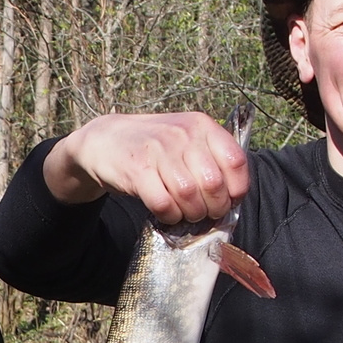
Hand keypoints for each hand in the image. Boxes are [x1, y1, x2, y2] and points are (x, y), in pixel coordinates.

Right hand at [42, 112, 249, 223]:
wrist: (106, 140)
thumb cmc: (154, 147)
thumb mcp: (186, 140)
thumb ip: (211, 160)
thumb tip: (233, 198)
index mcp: (201, 126)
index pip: (235, 161)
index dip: (237, 189)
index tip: (229, 201)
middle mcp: (182, 135)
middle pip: (213, 184)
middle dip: (214, 208)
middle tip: (205, 212)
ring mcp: (158, 151)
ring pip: (189, 196)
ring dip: (191, 214)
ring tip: (186, 213)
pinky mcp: (137, 170)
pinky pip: (163, 204)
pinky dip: (169, 215)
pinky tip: (167, 213)